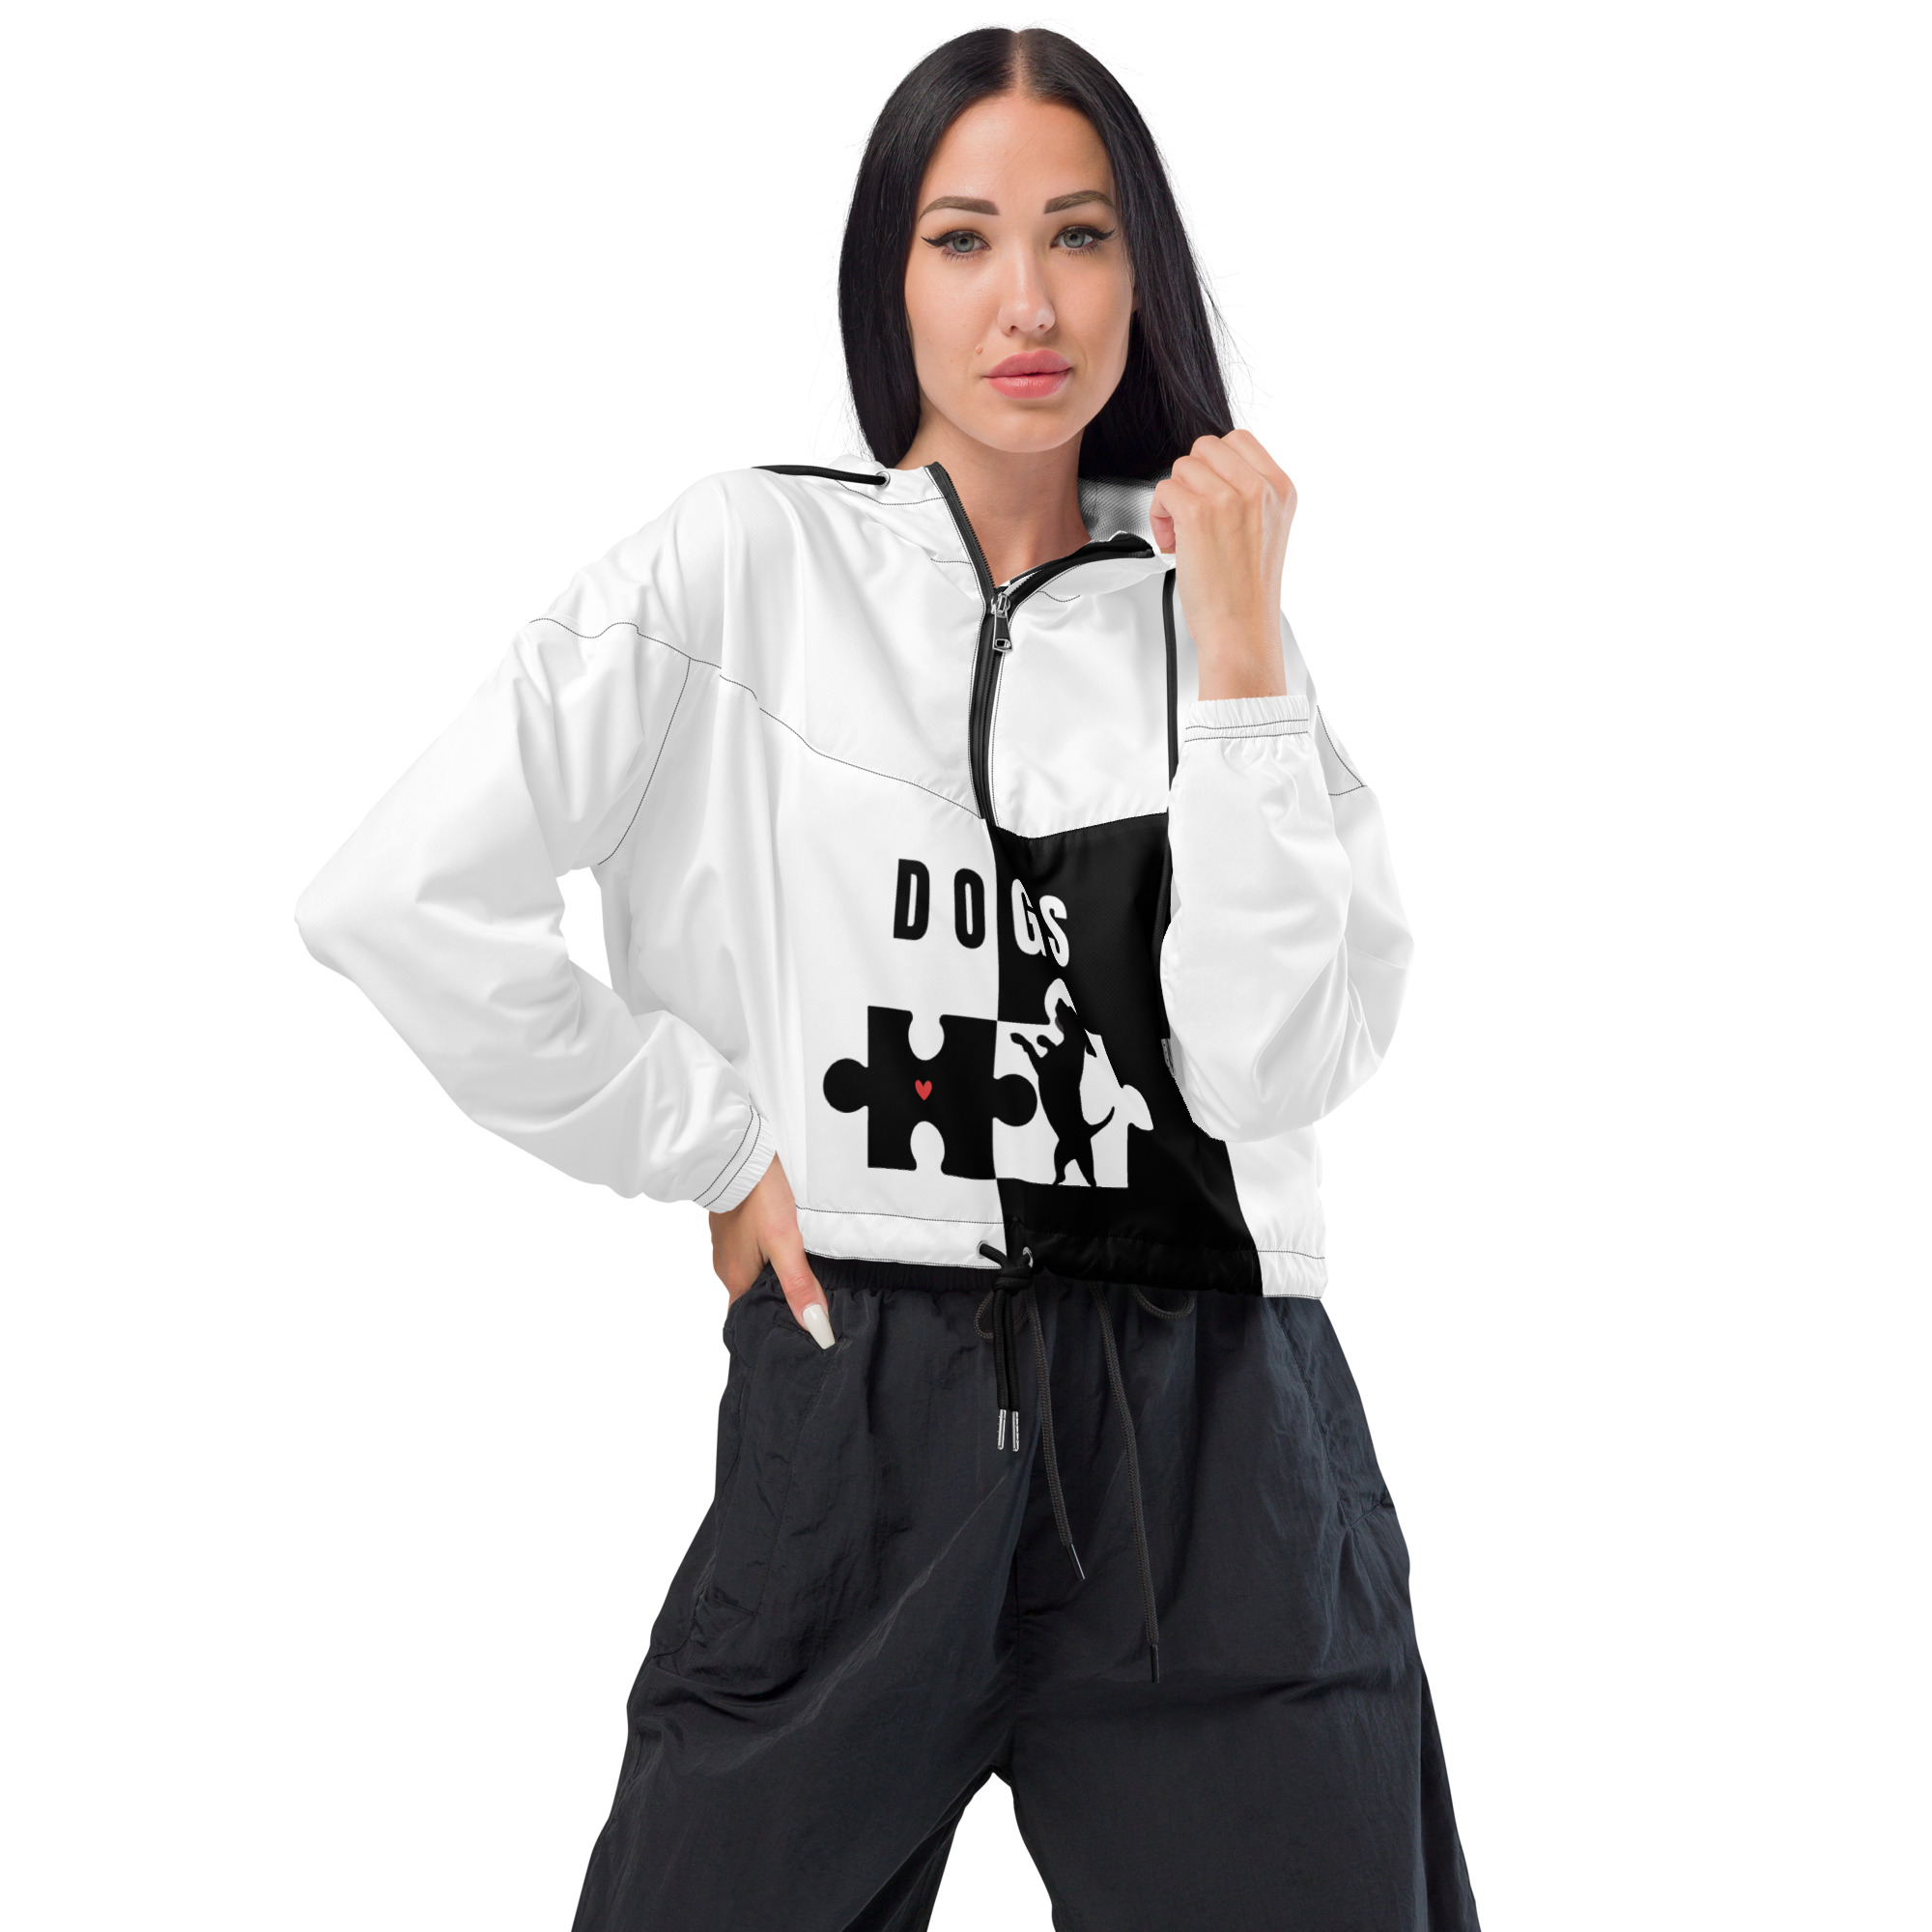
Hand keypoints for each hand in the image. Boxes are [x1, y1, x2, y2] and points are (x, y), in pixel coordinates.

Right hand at [708, 1154, 835, 1347]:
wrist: (737, 1153)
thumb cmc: (757, 1196)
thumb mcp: (785, 1243)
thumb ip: (798, 1285)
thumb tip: (815, 1327)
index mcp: (736, 1279)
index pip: (751, 1319)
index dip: (772, 1326)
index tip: (798, 1331)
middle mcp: (727, 1267)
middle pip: (754, 1296)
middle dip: (779, 1301)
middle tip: (810, 1302)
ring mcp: (728, 1246)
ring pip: (754, 1272)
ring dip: (775, 1275)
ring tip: (803, 1273)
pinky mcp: (733, 1227)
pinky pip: (751, 1252)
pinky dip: (768, 1255)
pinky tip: (786, 1246)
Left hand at [1148, 431, 1295, 700]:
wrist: (1241, 632)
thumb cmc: (1247, 594)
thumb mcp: (1267, 531)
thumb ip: (1249, 495)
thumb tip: (1211, 472)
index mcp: (1281, 488)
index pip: (1238, 440)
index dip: (1214, 467)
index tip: (1211, 499)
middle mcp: (1259, 488)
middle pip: (1206, 447)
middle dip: (1192, 481)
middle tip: (1195, 519)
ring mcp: (1229, 497)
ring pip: (1181, 467)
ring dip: (1173, 500)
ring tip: (1184, 536)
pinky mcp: (1198, 513)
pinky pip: (1163, 490)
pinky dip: (1159, 517)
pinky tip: (1174, 545)